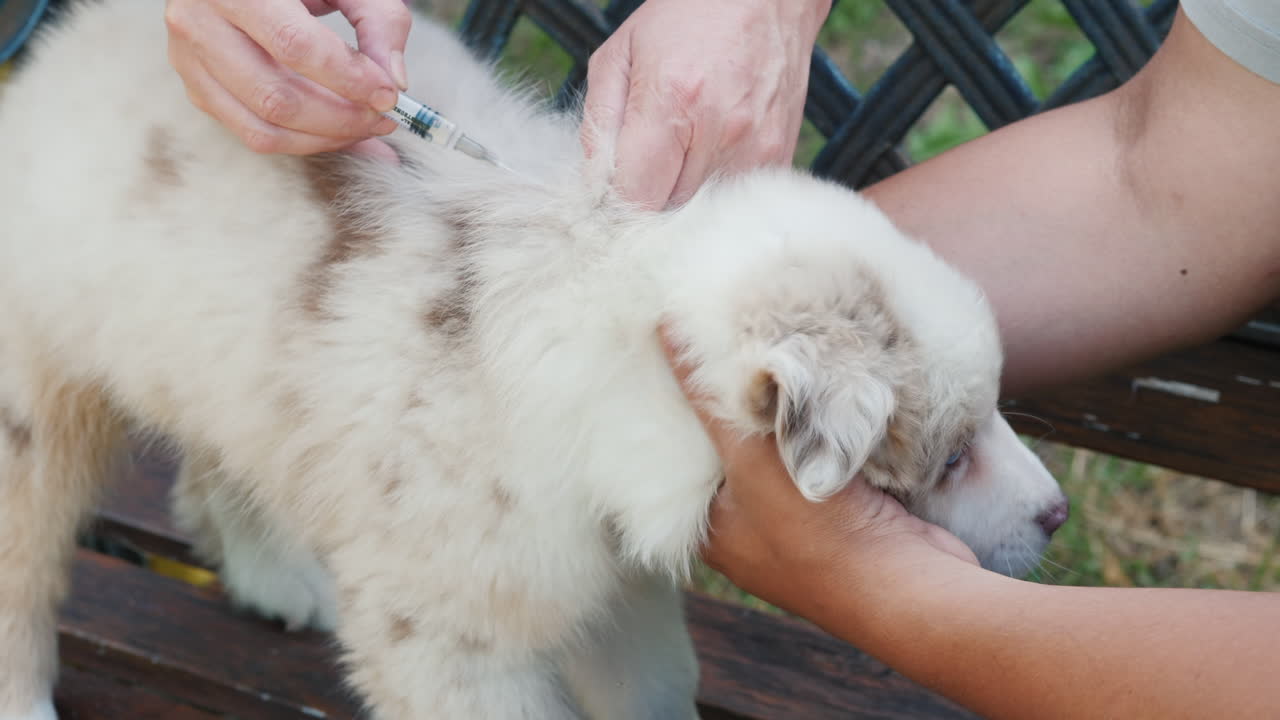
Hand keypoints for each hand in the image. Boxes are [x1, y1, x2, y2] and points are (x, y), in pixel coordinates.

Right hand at [165, 0, 411, 157]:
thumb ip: (379, 20)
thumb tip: (395, 82)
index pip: (294, 45)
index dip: (348, 78)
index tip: (389, 94)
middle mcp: (198, 22)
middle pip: (276, 97)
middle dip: (342, 119)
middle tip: (384, 118)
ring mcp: (190, 60)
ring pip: (262, 127)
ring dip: (325, 140)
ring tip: (367, 128)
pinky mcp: (197, 87)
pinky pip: (252, 134)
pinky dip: (303, 142)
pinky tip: (338, 133)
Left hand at [582, 0, 830, 209]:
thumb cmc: (688, 17)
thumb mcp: (619, 53)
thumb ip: (599, 124)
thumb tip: (594, 183)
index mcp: (672, 103)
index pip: (634, 197)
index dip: (615, 204)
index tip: (609, 195)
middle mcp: (720, 133)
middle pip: (668, 213)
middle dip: (647, 203)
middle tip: (641, 176)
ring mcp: (755, 151)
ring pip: (702, 213)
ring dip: (682, 199)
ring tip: (677, 160)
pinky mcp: (779, 160)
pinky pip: (733, 201)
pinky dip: (714, 191)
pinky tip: (707, 156)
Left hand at [659, 327, 976, 618]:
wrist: (910, 585)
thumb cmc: (814, 533)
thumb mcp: (749, 460)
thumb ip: (710, 400)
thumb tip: (662, 330)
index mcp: (712, 531)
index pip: (681, 461)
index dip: (680, 413)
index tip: (680, 360)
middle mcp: (751, 534)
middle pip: (734, 453)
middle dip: (739, 406)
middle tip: (726, 342)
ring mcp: (803, 526)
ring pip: (784, 453)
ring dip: (788, 415)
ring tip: (772, 351)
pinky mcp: (849, 514)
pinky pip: (826, 459)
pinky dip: (825, 429)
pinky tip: (823, 384)